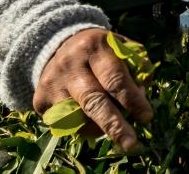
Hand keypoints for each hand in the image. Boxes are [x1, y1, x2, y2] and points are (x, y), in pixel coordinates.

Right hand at [33, 28, 151, 152]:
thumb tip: (141, 96)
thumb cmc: (100, 51)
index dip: (131, 99)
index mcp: (94, 47)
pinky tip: (91, 118)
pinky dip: (83, 127)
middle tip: (131, 143)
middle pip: (93, 101)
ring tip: (113, 125)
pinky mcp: (40, 99)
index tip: (147, 117)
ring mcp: (53, 83)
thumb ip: (136, 67)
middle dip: (114, 125)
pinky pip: (65, 124)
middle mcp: (70, 64)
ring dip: (100, 127)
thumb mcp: (120, 48)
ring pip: (79, 117)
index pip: (114, 78)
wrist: (60, 46)